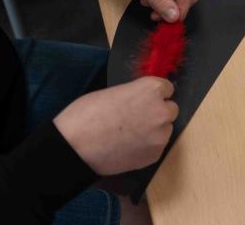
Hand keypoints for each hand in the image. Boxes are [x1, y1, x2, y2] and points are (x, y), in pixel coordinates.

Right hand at [54, 77, 178, 175]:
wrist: (75, 147)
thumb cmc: (87, 114)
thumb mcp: (114, 92)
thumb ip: (135, 95)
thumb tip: (142, 101)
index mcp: (151, 90)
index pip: (166, 88)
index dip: (153, 94)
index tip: (143, 99)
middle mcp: (161, 111)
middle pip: (170, 109)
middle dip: (157, 112)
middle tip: (137, 118)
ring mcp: (160, 136)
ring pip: (164, 130)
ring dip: (153, 130)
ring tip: (129, 135)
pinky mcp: (154, 156)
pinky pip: (156, 147)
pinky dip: (146, 147)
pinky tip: (127, 147)